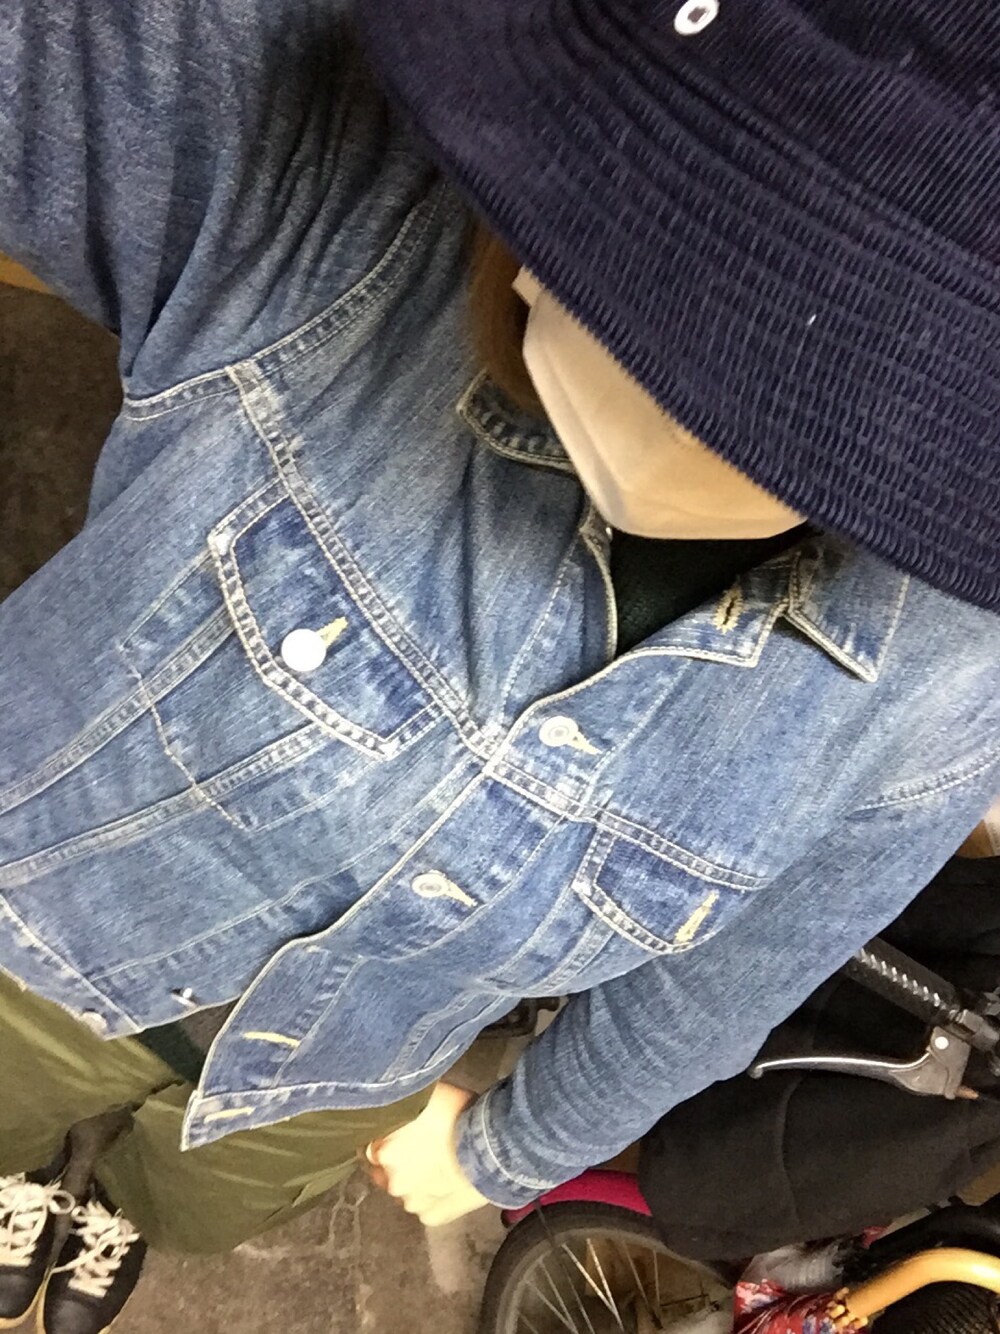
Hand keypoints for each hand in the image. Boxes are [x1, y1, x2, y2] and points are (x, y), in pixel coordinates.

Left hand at [366, 1082, 490, 1225]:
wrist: (494, 1148)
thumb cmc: (461, 1115)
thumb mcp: (427, 1096)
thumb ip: (404, 1107)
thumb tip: (398, 1102)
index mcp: (384, 1150)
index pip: (368, 1147)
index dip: (382, 1139)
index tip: (394, 1133)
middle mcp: (392, 1181)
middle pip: (385, 1171)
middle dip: (397, 1162)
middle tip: (419, 1147)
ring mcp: (413, 1203)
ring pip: (406, 1190)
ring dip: (415, 1180)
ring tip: (438, 1164)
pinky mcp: (433, 1217)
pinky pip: (427, 1207)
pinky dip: (433, 1197)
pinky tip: (448, 1181)